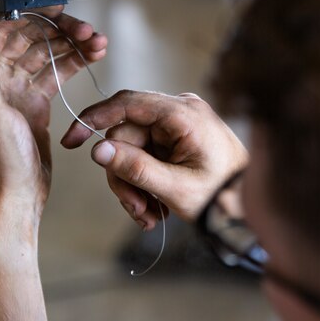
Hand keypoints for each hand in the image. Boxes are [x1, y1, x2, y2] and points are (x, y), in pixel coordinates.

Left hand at [0, 6, 107, 212]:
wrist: (14, 198)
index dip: (28, 15)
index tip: (58, 8)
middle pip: (27, 38)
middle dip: (58, 30)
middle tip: (87, 30)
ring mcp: (16, 90)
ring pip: (46, 53)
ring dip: (71, 44)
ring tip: (99, 42)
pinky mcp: (36, 102)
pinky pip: (56, 73)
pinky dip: (74, 62)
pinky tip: (93, 55)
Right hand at [60, 90, 247, 228]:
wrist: (248, 207)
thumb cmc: (223, 195)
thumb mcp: (176, 188)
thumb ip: (135, 168)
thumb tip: (97, 150)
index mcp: (184, 113)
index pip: (128, 103)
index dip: (94, 119)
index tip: (72, 141)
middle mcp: (179, 111)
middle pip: (125, 136)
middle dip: (124, 176)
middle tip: (137, 210)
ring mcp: (177, 125)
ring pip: (131, 150)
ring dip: (134, 186)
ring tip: (150, 216)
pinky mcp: (176, 139)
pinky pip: (145, 156)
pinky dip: (145, 183)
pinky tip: (156, 209)